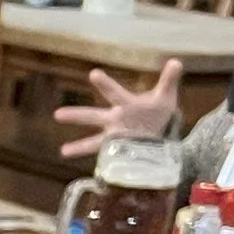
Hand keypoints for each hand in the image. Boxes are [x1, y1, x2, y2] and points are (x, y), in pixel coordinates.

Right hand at [53, 58, 180, 159]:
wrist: (161, 135)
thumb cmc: (158, 113)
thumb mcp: (165, 97)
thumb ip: (168, 80)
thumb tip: (176, 62)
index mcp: (125, 105)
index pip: (114, 93)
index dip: (105, 84)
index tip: (94, 74)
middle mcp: (115, 121)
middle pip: (93, 116)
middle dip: (76, 115)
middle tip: (57, 114)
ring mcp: (115, 138)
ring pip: (93, 141)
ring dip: (79, 146)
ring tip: (63, 151)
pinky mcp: (119, 153)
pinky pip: (107, 158)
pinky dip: (103, 165)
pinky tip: (93, 172)